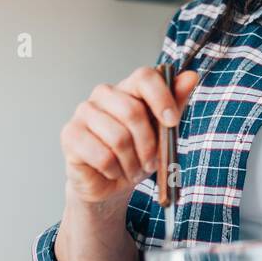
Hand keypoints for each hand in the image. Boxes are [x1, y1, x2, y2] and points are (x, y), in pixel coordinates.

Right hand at [60, 66, 199, 203]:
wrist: (111, 184)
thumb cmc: (137, 154)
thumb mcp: (163, 131)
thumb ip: (175, 103)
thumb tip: (191, 76)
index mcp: (128, 88)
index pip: (144, 77)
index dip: (161, 98)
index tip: (172, 122)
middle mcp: (103, 94)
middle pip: (132, 111)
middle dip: (148, 144)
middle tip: (151, 162)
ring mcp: (83, 112)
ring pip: (118, 138)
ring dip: (132, 162)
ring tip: (132, 169)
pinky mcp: (70, 134)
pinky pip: (102, 156)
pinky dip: (115, 171)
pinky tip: (113, 172)